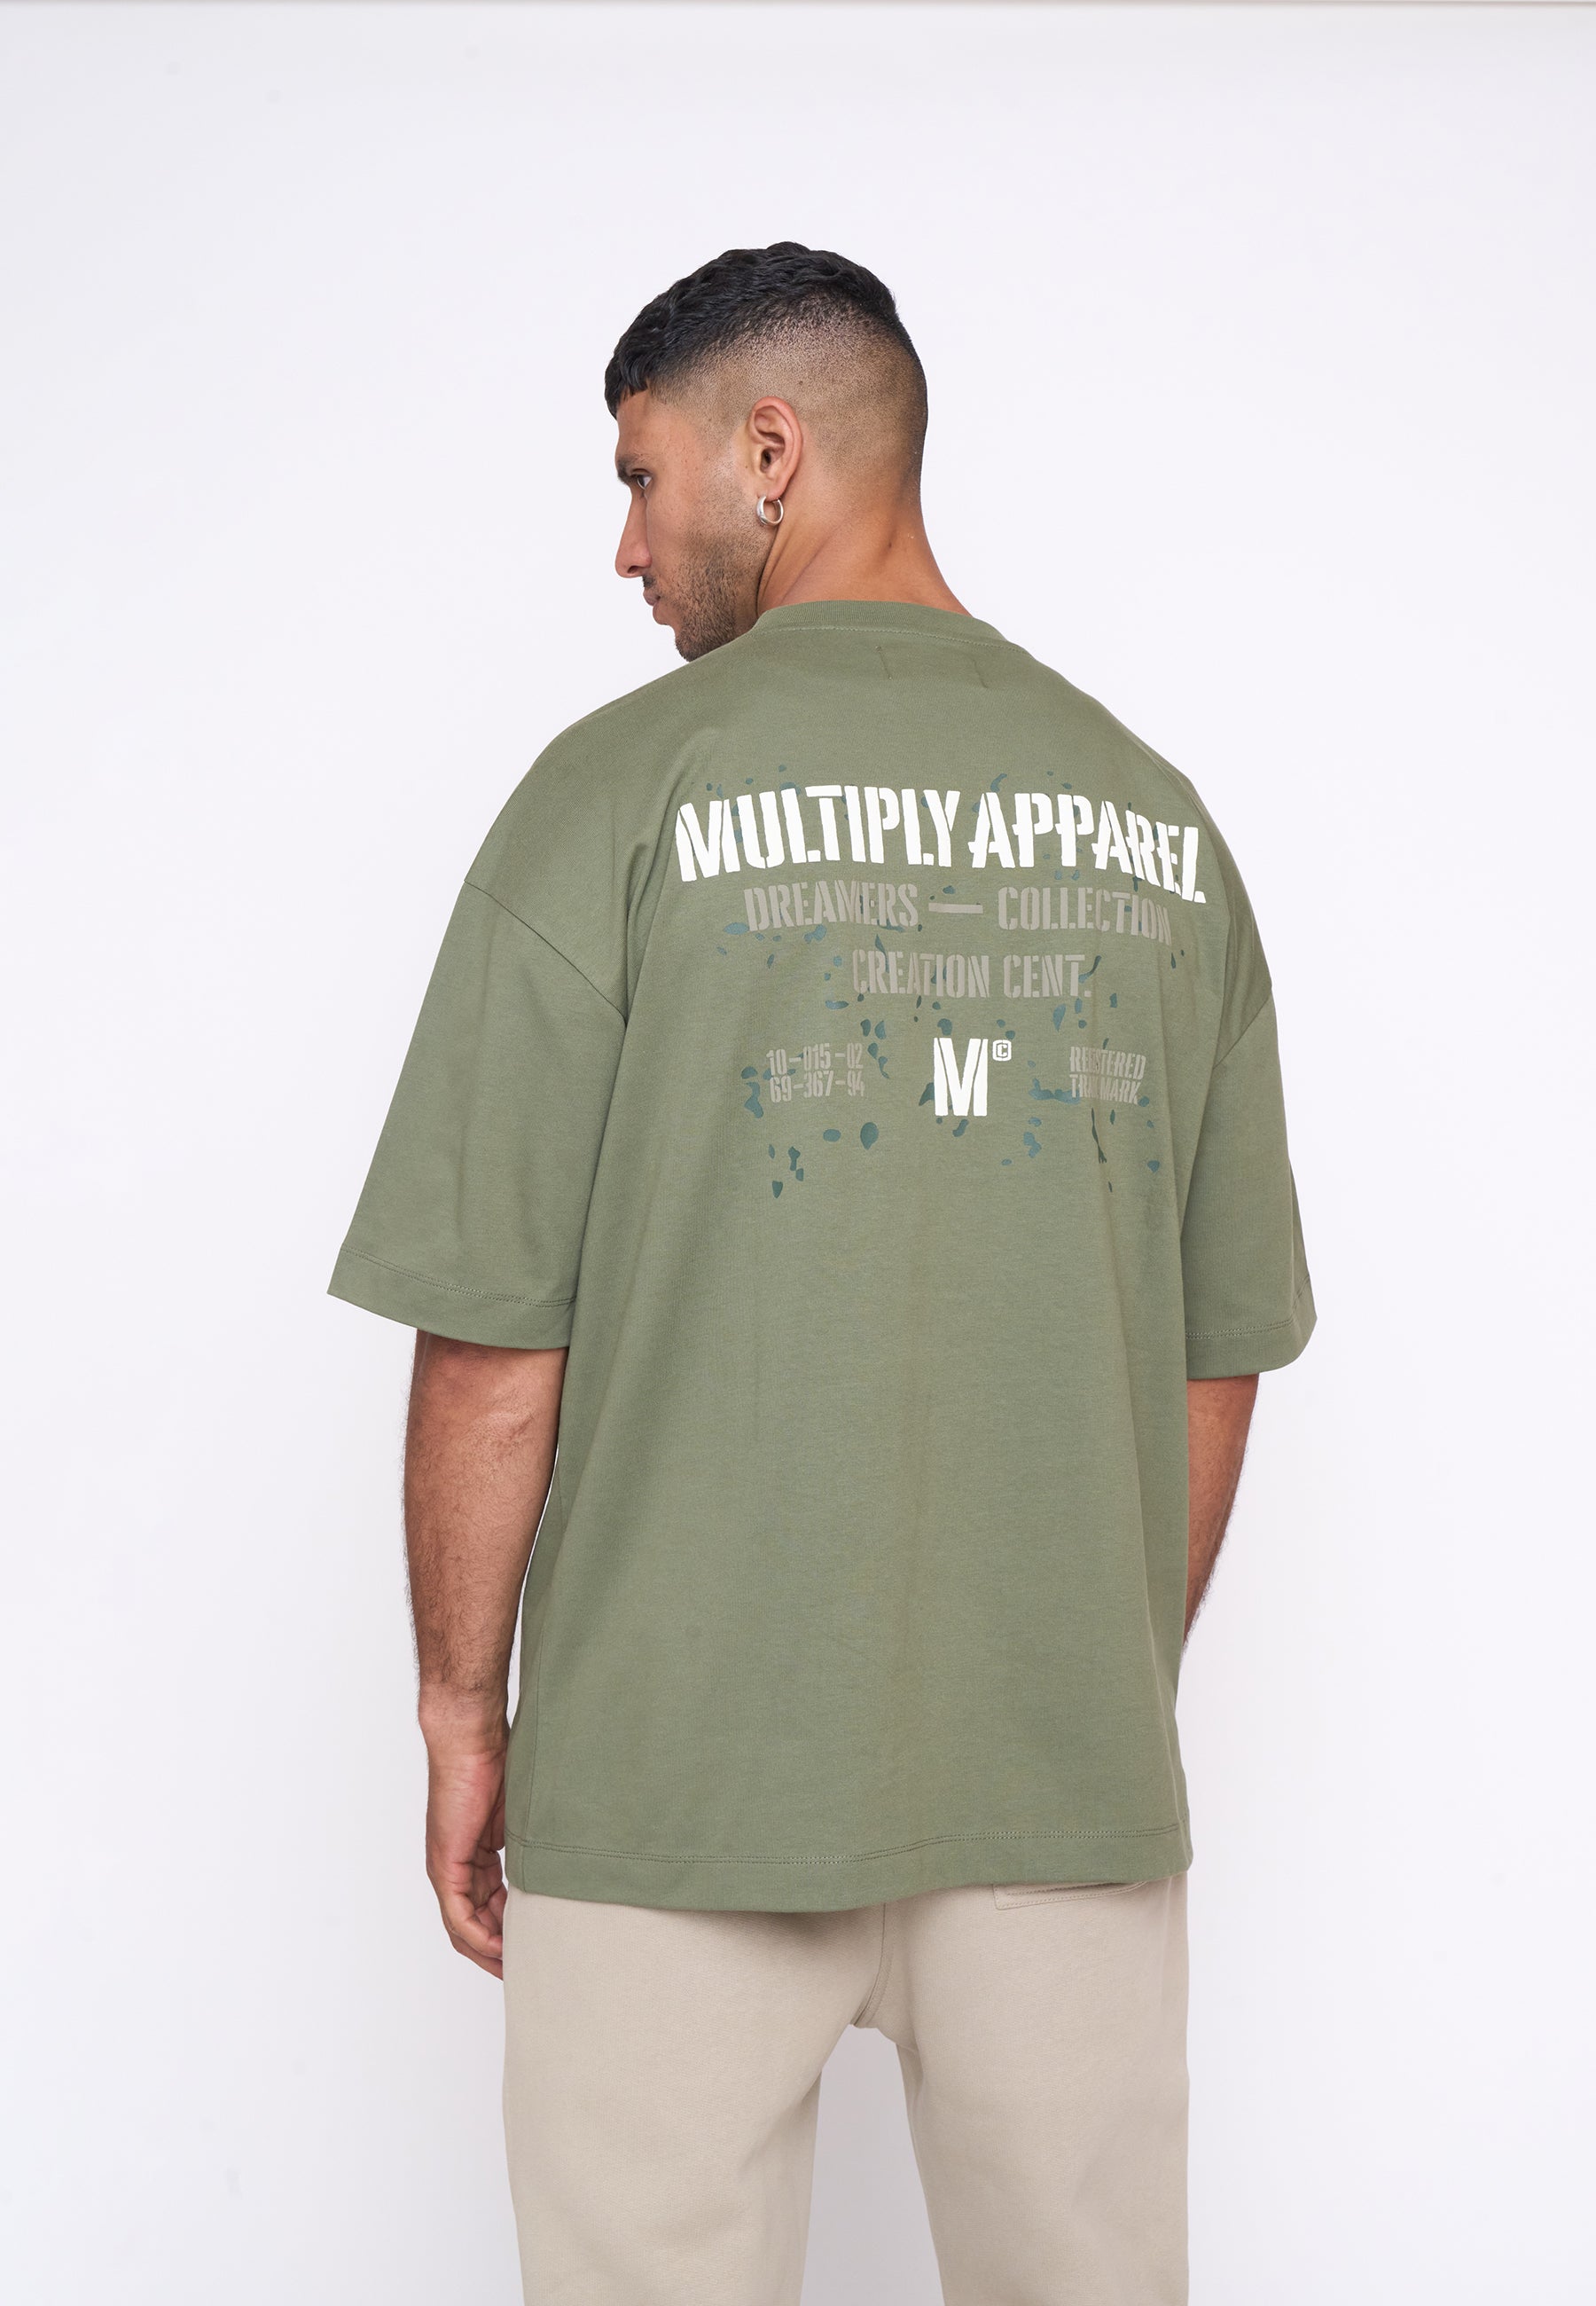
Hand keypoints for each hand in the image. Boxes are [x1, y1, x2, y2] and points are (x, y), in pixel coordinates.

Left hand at [421, 1709, 508, 1977]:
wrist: (471, 1738)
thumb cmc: (497, 1762)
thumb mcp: (521, 1817)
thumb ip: (529, 1847)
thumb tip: (556, 1867)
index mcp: (473, 1857)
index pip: (487, 1909)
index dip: (507, 1934)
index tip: (532, 1949)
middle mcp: (456, 1868)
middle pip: (474, 1926)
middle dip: (500, 1951)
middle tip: (527, 1970)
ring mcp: (447, 1869)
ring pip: (465, 1928)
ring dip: (490, 1951)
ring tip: (518, 1969)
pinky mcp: (445, 1866)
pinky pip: (459, 1916)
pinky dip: (479, 1937)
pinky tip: (501, 1949)